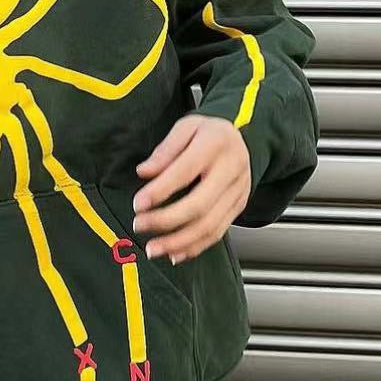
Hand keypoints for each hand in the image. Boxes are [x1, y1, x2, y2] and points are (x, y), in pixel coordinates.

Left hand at [131, 114, 250, 263]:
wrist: (242, 139)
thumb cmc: (209, 133)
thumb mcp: (187, 126)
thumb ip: (166, 150)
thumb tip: (144, 172)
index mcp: (216, 144)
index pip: (185, 171)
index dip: (160, 191)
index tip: (138, 204)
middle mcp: (231, 170)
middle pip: (200, 205)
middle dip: (166, 221)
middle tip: (139, 226)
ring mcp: (238, 192)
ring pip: (210, 226)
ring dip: (178, 242)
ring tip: (153, 248)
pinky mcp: (238, 207)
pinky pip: (217, 233)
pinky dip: (194, 248)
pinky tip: (174, 253)